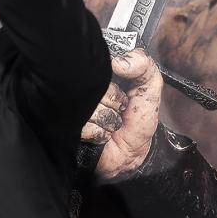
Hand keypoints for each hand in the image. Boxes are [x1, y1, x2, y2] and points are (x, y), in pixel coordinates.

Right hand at [81, 49, 162, 179]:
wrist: (127, 156)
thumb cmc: (136, 124)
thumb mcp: (149, 92)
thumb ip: (145, 67)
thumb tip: (119, 61)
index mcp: (102, 77)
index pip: (101, 63)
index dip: (115, 74)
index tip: (123, 87)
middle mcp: (84, 90)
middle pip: (98, 87)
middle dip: (115, 101)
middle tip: (119, 110)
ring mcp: (73, 107)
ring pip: (93, 107)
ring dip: (107, 120)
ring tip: (109, 124)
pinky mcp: (66, 124)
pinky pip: (86, 124)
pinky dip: (98, 132)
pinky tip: (100, 133)